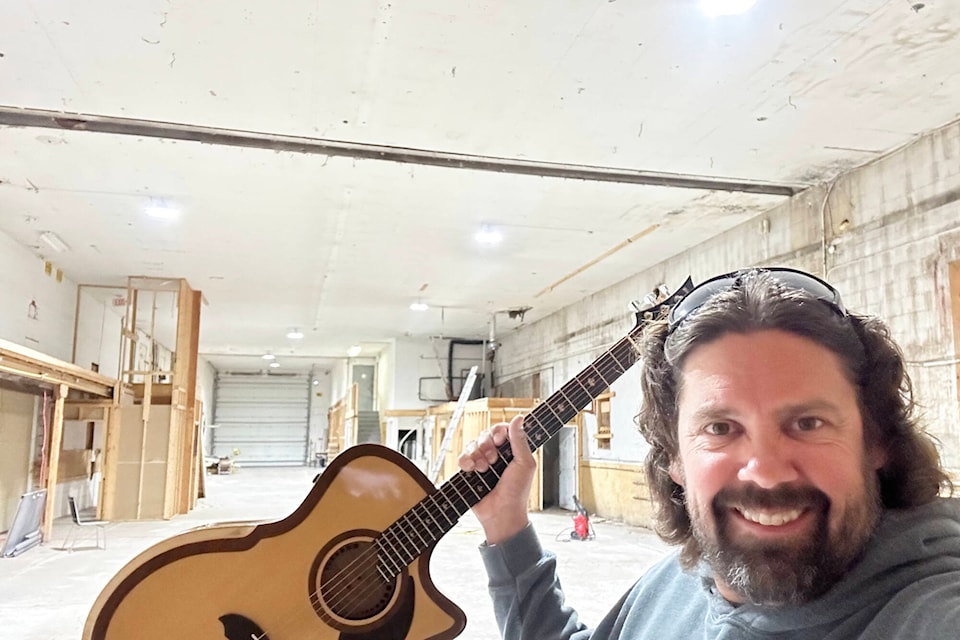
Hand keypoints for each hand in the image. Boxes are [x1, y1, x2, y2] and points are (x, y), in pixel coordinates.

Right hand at [457, 414, 535, 543]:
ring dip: (477, 455)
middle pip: (485, 434)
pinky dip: (465, 460)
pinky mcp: (469, 471)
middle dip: (487, 446)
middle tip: (493, 461)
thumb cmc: (517, 492)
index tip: (500, 441)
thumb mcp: (524, 464)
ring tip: (484, 469)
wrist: (500, 513)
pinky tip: (471, 469)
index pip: (501, 429)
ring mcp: (481, 462)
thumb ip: (520, 441)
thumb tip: (519, 418)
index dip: (498, 431)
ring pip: (472, 444)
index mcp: (511, 450)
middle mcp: (496, 454)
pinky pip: (462, 456)